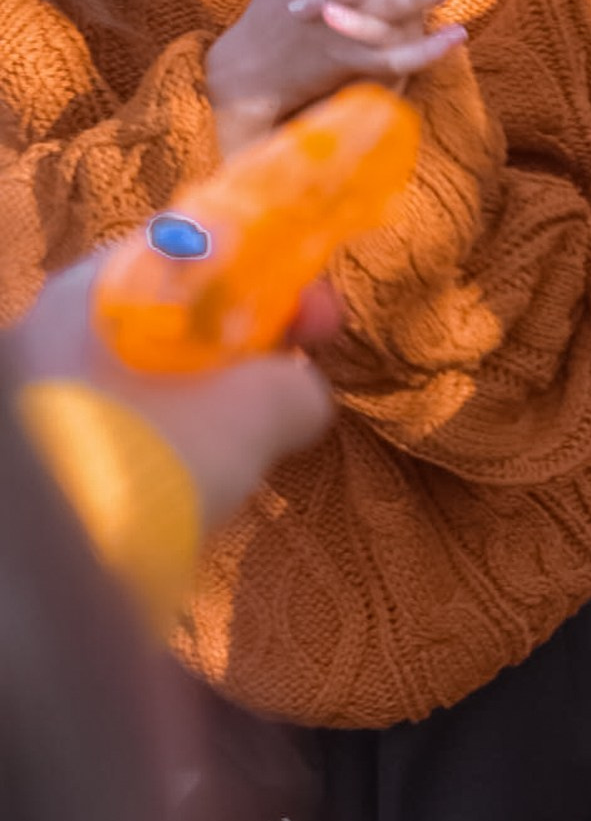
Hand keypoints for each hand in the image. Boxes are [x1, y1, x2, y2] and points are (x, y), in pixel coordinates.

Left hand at [16, 253, 335, 528]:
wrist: (69, 568)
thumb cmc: (161, 455)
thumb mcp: (258, 407)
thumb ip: (295, 383)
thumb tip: (300, 393)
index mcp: (93, 289)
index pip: (194, 251)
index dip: (272, 275)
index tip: (319, 319)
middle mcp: (55, 330)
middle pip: (174, 315)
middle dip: (245, 342)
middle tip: (300, 373)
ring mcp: (41, 395)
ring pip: (150, 375)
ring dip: (211, 395)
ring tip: (256, 438)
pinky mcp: (47, 456)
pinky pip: (126, 423)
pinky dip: (172, 436)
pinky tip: (201, 475)